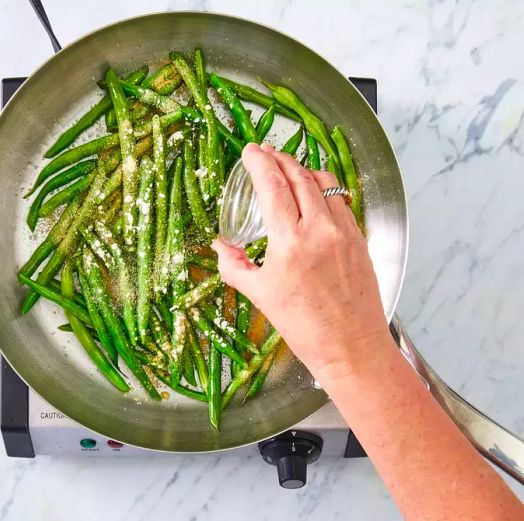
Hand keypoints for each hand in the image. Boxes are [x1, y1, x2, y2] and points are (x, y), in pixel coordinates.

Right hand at [212, 143, 390, 378]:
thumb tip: (220, 246)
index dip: (259, 162)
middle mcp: (320, 230)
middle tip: (266, 152)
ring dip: (303, 169)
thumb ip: (234, 266)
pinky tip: (315, 194)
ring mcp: (344, 232)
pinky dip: (324, 189)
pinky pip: (340, 202)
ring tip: (289, 167)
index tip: (250, 151)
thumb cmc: (305, 326)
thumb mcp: (260, 295)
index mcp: (290, 242)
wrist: (351, 347)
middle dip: (280, 158)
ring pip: (324, 183)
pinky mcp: (360, 239)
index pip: (273, 186)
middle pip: (299, 176)